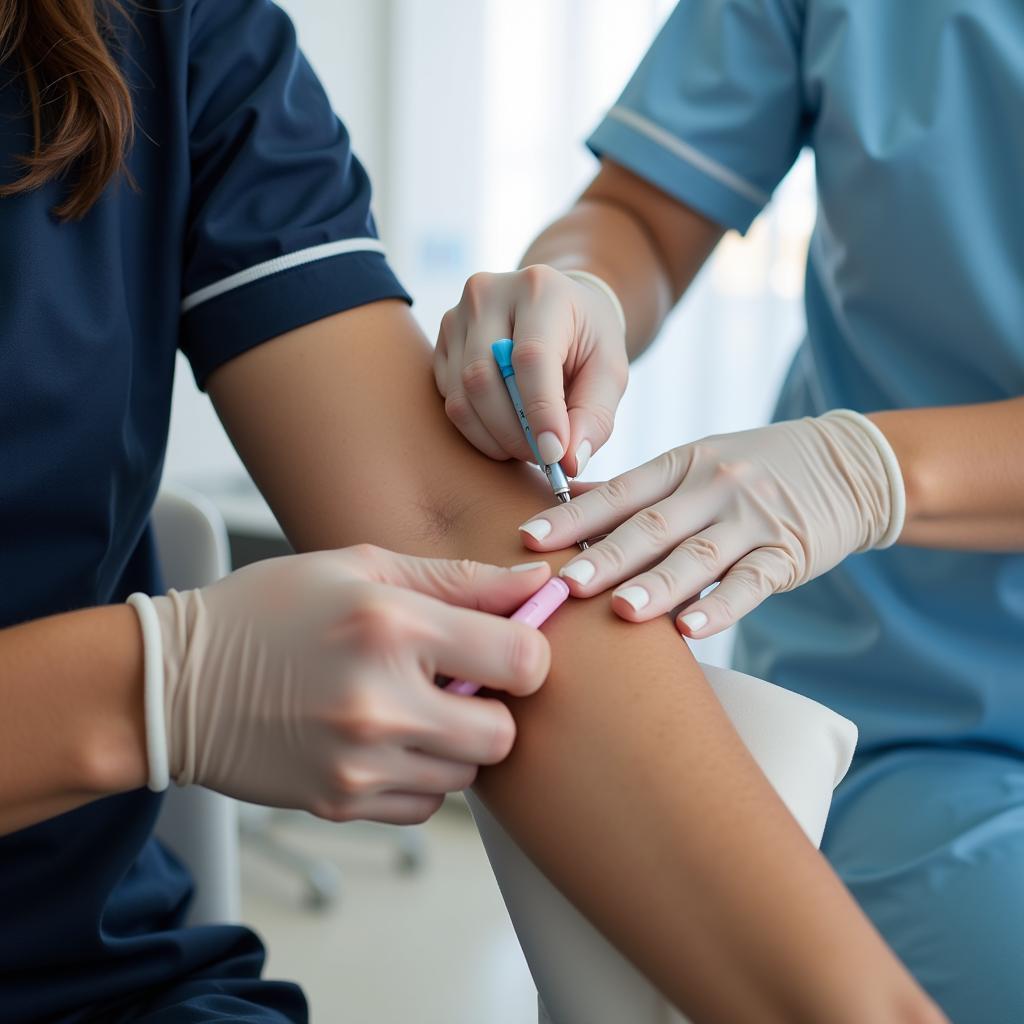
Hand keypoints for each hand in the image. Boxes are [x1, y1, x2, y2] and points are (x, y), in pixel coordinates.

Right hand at [151, 546, 551, 823]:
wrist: (175, 684)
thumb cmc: (269, 610)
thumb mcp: (360, 567)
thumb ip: (459, 579)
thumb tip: (538, 584)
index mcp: (391, 626)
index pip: (522, 660)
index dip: (525, 652)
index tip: (504, 647)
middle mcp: (380, 700)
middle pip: (503, 734)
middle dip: (491, 707)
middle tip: (453, 682)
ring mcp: (359, 762)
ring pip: (466, 773)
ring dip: (453, 742)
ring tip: (406, 705)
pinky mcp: (341, 802)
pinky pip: (425, 805)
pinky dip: (419, 776)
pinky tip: (382, 739)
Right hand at [434, 265, 627, 475]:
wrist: (557, 311)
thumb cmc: (587, 341)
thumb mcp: (610, 371)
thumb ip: (595, 415)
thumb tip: (570, 461)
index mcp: (540, 289)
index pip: (530, 357)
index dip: (540, 412)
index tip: (554, 456)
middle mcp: (489, 294)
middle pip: (484, 378)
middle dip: (514, 433)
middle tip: (543, 458)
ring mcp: (457, 317)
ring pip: (461, 396)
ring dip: (495, 437)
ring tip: (527, 447)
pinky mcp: (440, 343)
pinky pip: (449, 400)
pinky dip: (478, 429)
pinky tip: (506, 429)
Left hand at [516, 411, 903, 637]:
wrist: (848, 465)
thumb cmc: (752, 469)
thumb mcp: (693, 462)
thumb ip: (634, 489)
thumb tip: (564, 501)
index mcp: (680, 464)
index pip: (618, 492)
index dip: (572, 517)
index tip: (527, 539)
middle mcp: (711, 487)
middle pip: (651, 525)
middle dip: (604, 556)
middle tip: (562, 584)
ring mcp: (751, 520)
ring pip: (698, 556)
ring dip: (658, 585)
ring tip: (621, 612)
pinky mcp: (788, 553)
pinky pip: (751, 583)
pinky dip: (721, 607)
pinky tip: (690, 631)